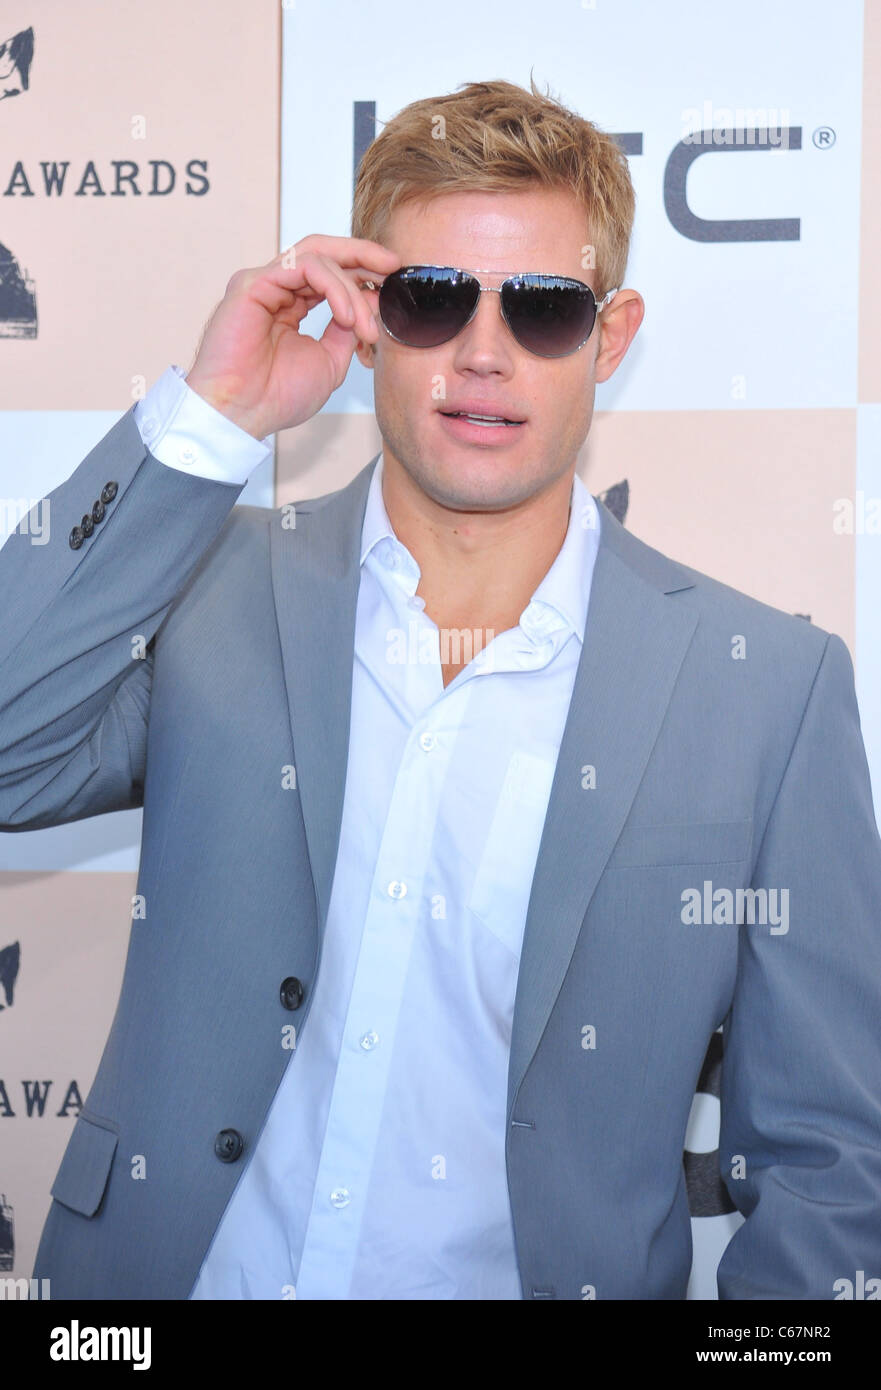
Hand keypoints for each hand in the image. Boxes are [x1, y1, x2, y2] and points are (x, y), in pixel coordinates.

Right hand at [184, 235, 400, 438]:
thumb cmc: (277, 396)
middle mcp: (276, 289)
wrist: (242, 413)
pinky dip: (333, 287)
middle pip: (324, 253)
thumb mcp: (329, 361)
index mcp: (291, 305)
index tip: (392, 281)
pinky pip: (304, 266)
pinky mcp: (253, 283)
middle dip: (363, 256)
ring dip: (351, 289)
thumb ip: (345, 331)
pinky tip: (346, 315)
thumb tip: (366, 309)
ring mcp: (263, 283)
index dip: (363, 273)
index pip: (330, 274)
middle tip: (393, 265)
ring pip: (318, 258)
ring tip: (365, 324)